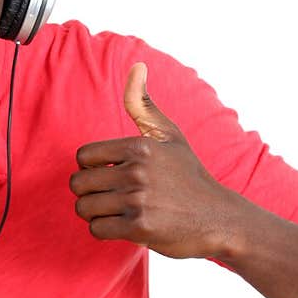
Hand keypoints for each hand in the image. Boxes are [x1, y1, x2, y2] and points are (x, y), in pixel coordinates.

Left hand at [69, 62, 231, 258]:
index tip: (111, 175)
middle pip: (79, 184)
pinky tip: (124, 226)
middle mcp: (137, 170)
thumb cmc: (189, 176)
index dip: (92, 168)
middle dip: (90, 193)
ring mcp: (138, 200)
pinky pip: (97, 229)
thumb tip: (137, 66)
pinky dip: (105, 231)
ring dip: (96, 214)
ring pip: (84, 208)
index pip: (83, 157)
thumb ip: (143, 105)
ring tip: (118, 211)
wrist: (218, 219)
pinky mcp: (139, 228)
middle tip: (112, 197)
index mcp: (140, 146)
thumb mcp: (169, 136)